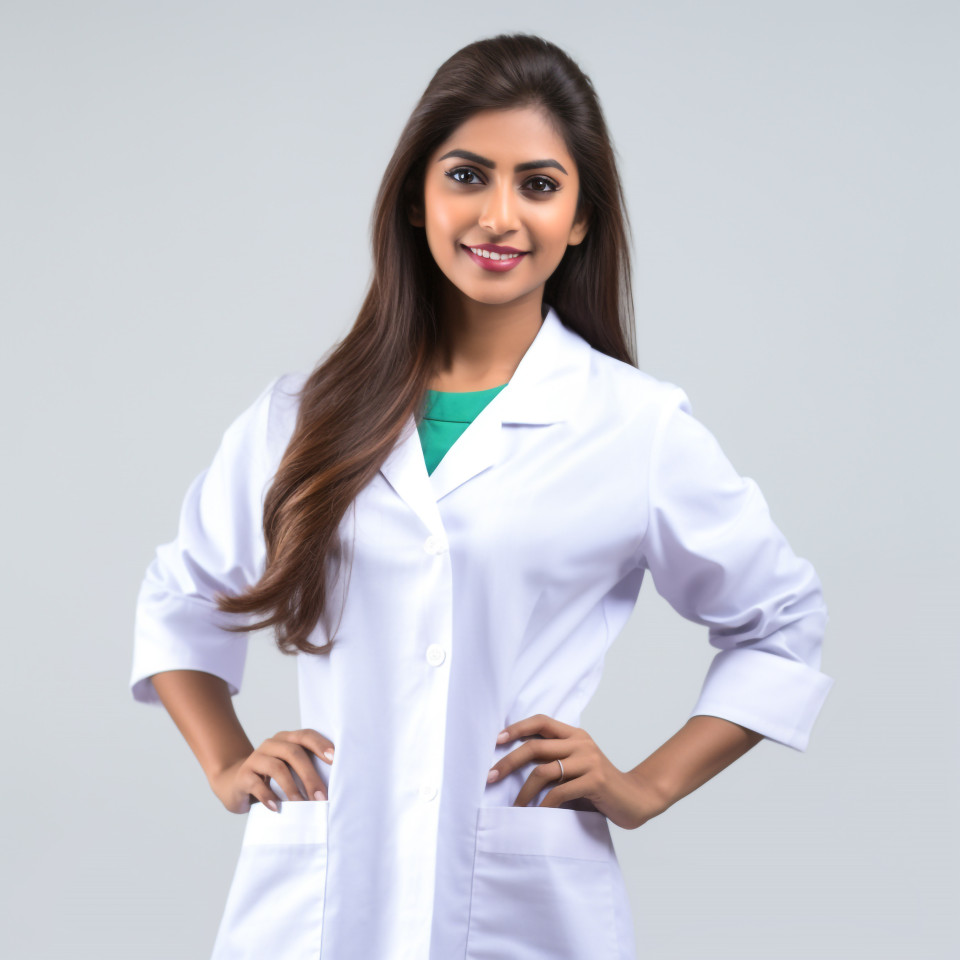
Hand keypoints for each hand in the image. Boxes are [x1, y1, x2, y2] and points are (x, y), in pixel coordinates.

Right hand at [209, 728, 334, 813]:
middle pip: (294, 753)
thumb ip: (307, 769)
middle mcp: (272, 744)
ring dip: (292, 789)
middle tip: (321, 797)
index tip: (335, 760)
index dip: (320, 745)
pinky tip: (277, 808)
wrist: (235, 783)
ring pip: (277, 768)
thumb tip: (336, 784)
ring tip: (302, 805)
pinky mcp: (243, 775)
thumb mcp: (290, 769)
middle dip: (310, 776)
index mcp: (287, 739)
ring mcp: (255, 758)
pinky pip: (257, 784)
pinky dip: (269, 797)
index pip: (306, 736)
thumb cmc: (272, 778)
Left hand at [489, 714, 670, 830]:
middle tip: (490, 777)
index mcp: (575, 735)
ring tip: (513, 806)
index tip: (495, 740)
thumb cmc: (599, 786)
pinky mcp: (595, 780)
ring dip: (523, 791)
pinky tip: (536, 814)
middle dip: (508, 761)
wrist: (635, 799)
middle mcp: (581, 743)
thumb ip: (555, 761)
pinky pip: (559, 792)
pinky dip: (543, 805)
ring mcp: (589, 761)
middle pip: (535, 746)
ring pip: (544, 771)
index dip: (517, 728)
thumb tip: (513, 765)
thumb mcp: (577, 766)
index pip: (541, 721)